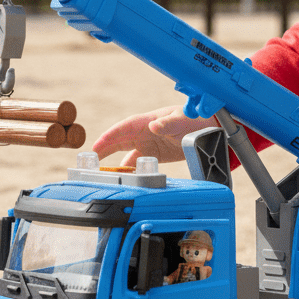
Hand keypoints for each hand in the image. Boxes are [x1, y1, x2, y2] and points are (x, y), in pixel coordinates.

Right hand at [91, 105, 217, 165]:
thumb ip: (168, 122)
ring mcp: (149, 143)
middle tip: (89, 161)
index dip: (109, 137)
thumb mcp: (182, 119)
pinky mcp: (155, 154)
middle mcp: (145, 132)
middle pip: (119, 140)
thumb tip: (154, 126)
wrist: (209, 128)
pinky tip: (123, 179)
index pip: (124, 128)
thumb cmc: (194, 118)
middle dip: (104, 149)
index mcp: (148, 121)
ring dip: (115, 162)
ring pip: (126, 153)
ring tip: (102, 174)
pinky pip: (138, 162)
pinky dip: (130, 170)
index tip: (96, 147)